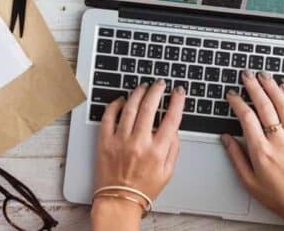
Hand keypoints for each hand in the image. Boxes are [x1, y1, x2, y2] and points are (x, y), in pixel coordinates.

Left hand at [91, 80, 184, 230]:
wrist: (119, 201)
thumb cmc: (143, 188)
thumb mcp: (168, 172)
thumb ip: (173, 149)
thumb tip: (174, 129)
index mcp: (157, 151)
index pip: (171, 119)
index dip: (177, 101)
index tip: (178, 91)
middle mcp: (139, 143)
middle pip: (150, 107)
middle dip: (156, 90)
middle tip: (159, 83)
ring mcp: (120, 141)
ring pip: (130, 108)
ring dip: (137, 93)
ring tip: (142, 87)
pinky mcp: (105, 142)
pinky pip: (109, 117)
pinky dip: (115, 105)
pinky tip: (121, 100)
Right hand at [221, 71, 283, 230]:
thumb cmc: (277, 194)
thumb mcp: (248, 181)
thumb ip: (235, 157)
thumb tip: (225, 138)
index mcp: (261, 151)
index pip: (246, 118)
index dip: (237, 102)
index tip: (232, 94)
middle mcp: (277, 140)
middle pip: (264, 105)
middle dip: (254, 86)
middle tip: (246, 74)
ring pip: (282, 104)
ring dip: (271, 86)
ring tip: (263, 75)